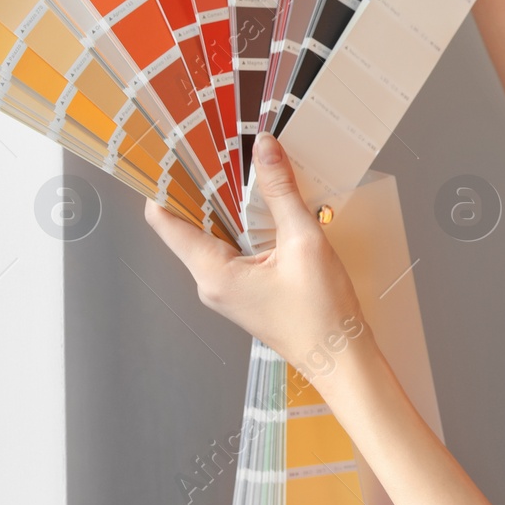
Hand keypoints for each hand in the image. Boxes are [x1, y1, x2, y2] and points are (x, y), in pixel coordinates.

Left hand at [145, 133, 368, 383]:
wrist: (340, 357)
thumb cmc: (321, 312)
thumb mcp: (304, 242)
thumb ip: (281, 192)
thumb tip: (264, 147)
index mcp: (214, 273)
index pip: (166, 222)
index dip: (163, 185)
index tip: (170, 154)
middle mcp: (211, 283)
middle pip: (188, 225)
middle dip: (201, 187)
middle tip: (215, 149)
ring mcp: (227, 289)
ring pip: (213, 236)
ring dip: (226, 204)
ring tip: (242, 169)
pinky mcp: (245, 291)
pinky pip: (233, 249)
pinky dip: (243, 223)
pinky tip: (264, 205)